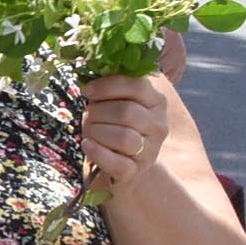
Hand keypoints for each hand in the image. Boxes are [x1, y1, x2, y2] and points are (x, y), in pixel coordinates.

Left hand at [80, 76, 171, 196]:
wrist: (126, 165)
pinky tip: (87, 145)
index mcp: (156, 102)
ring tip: (89, 132)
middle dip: (98, 112)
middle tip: (88, 116)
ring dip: (97, 131)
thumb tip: (88, 73)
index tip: (87, 91)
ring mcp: (150, 150)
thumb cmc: (115, 127)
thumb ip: (110, 88)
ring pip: (123, 137)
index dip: (108, 86)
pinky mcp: (135, 171)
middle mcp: (158, 125)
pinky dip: (97, 153)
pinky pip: (116, 162)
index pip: (137, 86)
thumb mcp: (117, 103)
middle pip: (127, 112)